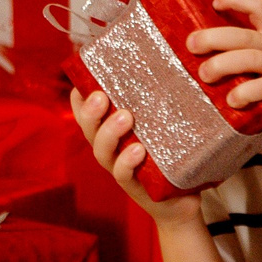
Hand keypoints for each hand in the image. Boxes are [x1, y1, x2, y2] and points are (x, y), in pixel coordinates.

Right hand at [71, 88, 200, 225]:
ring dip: (109, 133)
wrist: (182, 202)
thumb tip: (173, 60)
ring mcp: (120, 168)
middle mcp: (111, 149)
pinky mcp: (136, 187)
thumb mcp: (164, 126)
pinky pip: (124, 174)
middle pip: (89, 129)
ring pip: (103, 151)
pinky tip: (137, 151)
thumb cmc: (171, 156)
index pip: (86, 113)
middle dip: (91, 112)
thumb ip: (161, 102)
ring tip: (124, 117)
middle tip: (101, 96)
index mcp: (112, 132)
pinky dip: (127, 162)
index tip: (81, 82)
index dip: (79, 99)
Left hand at [187, 0, 261, 134]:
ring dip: (222, 64)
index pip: (258, 6)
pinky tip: (232, 100)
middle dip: (213, 36)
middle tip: (191, 43)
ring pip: (249, 56)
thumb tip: (258, 43)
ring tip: (204, 74)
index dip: (235, 0)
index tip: (215, 2)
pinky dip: (245, 92)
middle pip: (243, 34)